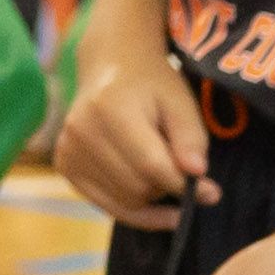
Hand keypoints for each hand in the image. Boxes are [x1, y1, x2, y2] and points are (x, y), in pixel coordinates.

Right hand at [60, 34, 217, 227]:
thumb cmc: (152, 85)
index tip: (211, 191)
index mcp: (110, 109)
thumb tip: (197, 175)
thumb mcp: (181, 103)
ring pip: (123, 202)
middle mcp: (81, 131)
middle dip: (168, 189)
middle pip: (137, 188)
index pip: (151, 166)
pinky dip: (132, 206)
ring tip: (159, 172)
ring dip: (151, 198)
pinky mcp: (64, 164)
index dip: (185, 185)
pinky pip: (106, 205)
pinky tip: (145, 189)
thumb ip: (192, 139)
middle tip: (182, 174)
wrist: (110, 68)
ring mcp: (68, 149)